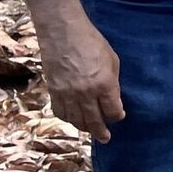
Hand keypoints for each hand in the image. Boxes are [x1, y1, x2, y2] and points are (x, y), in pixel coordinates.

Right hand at [35, 14, 124, 142]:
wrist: (63, 33)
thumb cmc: (92, 42)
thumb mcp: (112, 60)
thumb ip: (113, 82)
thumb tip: (113, 98)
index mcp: (104, 85)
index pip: (113, 111)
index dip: (117, 116)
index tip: (119, 116)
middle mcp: (85, 94)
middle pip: (94, 121)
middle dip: (101, 132)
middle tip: (106, 138)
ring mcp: (67, 94)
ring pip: (76, 120)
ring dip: (84, 128)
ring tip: (90, 130)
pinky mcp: (53, 91)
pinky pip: (60, 113)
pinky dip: (68, 119)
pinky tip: (73, 119)